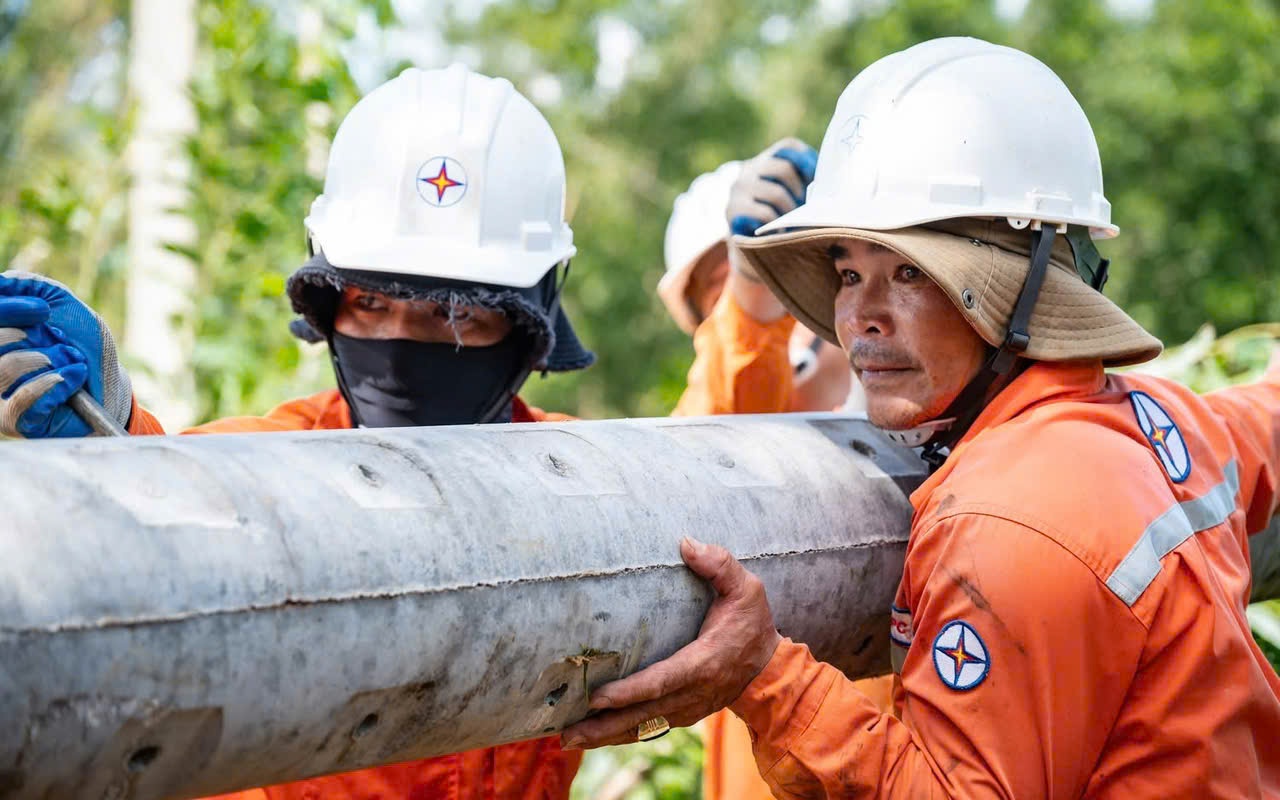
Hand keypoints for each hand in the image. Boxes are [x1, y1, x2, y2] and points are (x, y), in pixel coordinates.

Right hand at [0, 271, 131, 437]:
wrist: (110, 386)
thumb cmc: (83, 346)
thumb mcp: (62, 305)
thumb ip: (30, 287)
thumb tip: (2, 281)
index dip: (10, 310)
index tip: (43, 311)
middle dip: (39, 339)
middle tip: (66, 346)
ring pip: (8, 367)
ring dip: (55, 360)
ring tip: (74, 363)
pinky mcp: (12, 419)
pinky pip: (24, 396)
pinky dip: (59, 382)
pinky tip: (76, 377)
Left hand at [559, 537, 781, 749]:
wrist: (769, 668)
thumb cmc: (753, 623)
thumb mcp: (746, 588)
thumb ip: (719, 565)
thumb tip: (686, 543)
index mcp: (703, 664)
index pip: (660, 681)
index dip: (628, 691)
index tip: (596, 698)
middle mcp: (692, 694)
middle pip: (643, 715)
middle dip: (604, 725)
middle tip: (566, 734)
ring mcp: (687, 709)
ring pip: (642, 727)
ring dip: (605, 735)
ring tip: (568, 739)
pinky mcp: (681, 715)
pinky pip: (648, 728)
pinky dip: (620, 734)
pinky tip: (592, 736)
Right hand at [725, 138, 816, 321]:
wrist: (747, 249)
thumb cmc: (777, 222)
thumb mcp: (788, 198)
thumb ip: (803, 187)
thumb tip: (837, 188)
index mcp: (765, 162)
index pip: (787, 147)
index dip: (806, 158)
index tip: (817, 178)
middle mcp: (747, 170)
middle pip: (784, 169)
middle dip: (800, 191)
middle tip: (803, 210)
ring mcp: (738, 189)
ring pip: (776, 193)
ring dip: (790, 212)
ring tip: (791, 225)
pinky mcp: (733, 210)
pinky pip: (764, 213)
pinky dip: (776, 225)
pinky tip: (778, 232)